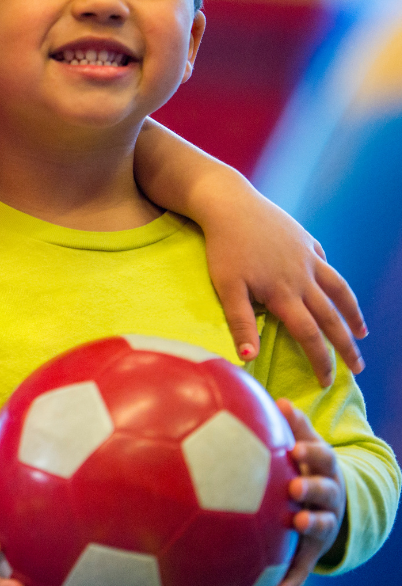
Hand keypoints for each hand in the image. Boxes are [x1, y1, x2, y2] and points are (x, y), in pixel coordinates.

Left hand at [199, 179, 364, 386]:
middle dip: (346, 346)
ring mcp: (307, 256)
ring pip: (339, 289)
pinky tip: (336, 288)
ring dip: (351, 313)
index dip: (320, 361)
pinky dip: (333, 279)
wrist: (229, 203)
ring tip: (361, 332)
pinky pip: (325, 263)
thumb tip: (249, 357)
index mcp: (285, 293)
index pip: (309, 336)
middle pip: (331, 317)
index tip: (326, 382)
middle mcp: (304, 277)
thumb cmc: (224, 247)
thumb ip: (240, 322)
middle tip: (357, 368)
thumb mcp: (227, 287)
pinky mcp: (305, 239)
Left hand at [274, 400, 346, 585]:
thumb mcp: (304, 442)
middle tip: (294, 487)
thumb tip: (278, 400)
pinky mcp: (314, 548)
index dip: (310, 453)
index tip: (292, 449)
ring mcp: (324, 522)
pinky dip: (293, 581)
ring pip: (322, 527)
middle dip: (312, 489)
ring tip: (296, 525)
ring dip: (311, 527)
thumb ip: (293, 425)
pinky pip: (303, 566)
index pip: (322, 457)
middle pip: (326, 493)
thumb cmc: (304, 462)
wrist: (328, 497)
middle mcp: (329, 497)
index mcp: (324, 469)